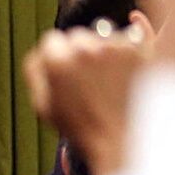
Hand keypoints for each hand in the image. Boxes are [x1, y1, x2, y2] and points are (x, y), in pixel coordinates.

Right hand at [22, 19, 151, 174]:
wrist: (124, 137)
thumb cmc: (81, 126)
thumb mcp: (44, 105)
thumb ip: (36, 72)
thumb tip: (40, 51)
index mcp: (57, 62)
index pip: (52, 40)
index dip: (57, 55)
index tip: (66, 70)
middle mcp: (85, 49)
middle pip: (78, 36)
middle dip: (80, 51)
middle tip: (88, 77)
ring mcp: (114, 48)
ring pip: (104, 36)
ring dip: (104, 51)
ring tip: (109, 79)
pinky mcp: (138, 49)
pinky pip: (127, 41)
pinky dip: (126, 53)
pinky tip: (125, 75)